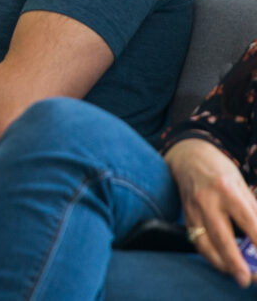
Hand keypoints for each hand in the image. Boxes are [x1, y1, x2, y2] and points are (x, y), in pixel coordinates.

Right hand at [165, 138, 256, 286]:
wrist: (188, 157)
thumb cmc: (219, 171)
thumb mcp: (241, 184)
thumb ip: (252, 209)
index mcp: (227, 189)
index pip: (247, 220)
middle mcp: (207, 200)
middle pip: (222, 236)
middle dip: (235, 261)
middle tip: (247, 279)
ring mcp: (193, 209)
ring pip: (205, 243)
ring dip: (221, 263)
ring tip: (236, 275)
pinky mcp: (186, 216)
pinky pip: (196, 240)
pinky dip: (209, 255)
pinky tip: (221, 263)